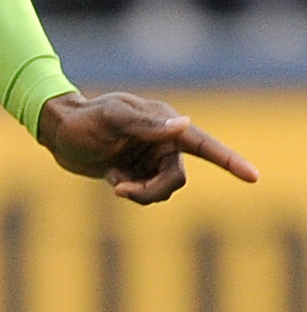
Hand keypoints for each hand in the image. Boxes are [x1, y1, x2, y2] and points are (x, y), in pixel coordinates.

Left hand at [36, 89, 258, 203]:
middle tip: (123, 192)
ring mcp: (150, 159)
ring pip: (162, 189)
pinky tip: (112, 177)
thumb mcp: (112, 118)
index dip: (230, 161)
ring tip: (116, 185)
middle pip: (177, 179)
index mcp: (166, 125)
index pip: (205, 145)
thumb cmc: (84, 120)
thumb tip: (184, 126)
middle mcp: (163, 142)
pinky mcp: (137, 172)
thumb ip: (146, 124)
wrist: (57, 133)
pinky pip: (145, 193)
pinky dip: (130, 192)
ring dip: (141, 193)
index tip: (253, 177)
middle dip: (153, 190)